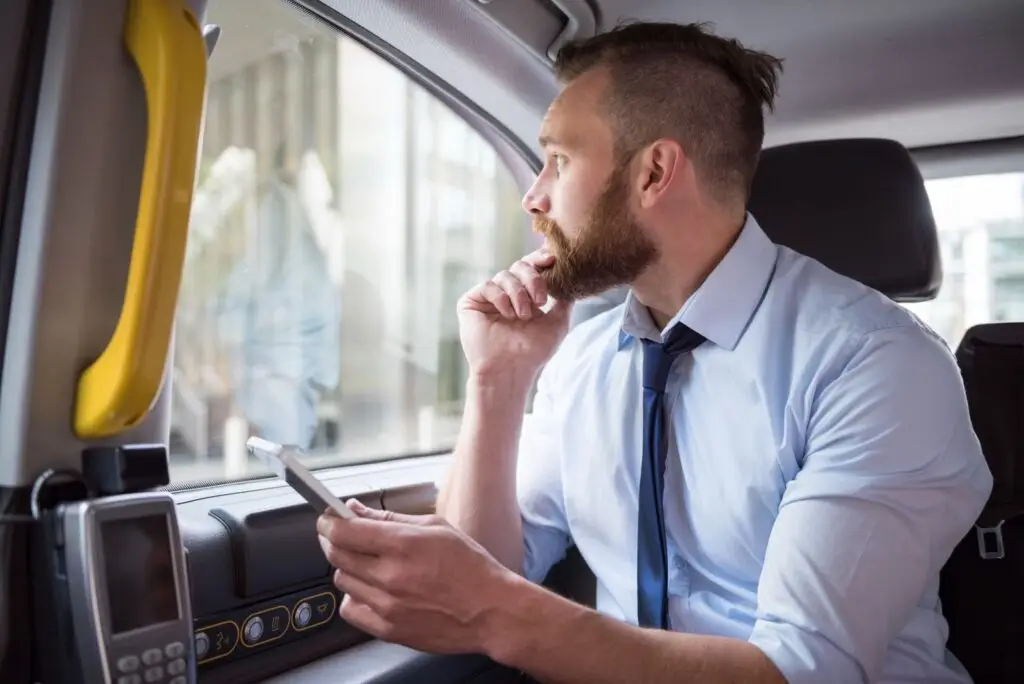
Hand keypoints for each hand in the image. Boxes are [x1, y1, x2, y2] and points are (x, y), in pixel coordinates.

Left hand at [317, 500, 514, 655]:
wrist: (491, 610)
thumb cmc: (470, 567)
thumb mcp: (436, 527)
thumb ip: (389, 517)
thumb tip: (355, 509)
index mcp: (404, 544)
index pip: (343, 531)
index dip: (328, 522)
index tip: (327, 519)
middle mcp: (391, 575)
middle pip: (336, 554)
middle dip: (333, 540)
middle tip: (342, 536)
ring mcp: (387, 605)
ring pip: (342, 580)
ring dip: (349, 568)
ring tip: (369, 564)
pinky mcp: (388, 629)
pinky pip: (350, 609)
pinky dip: (355, 597)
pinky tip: (372, 590)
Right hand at [458, 249, 571, 379]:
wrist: (510, 370)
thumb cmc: (533, 352)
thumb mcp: (557, 323)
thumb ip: (564, 301)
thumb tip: (570, 281)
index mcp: (524, 296)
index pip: (531, 269)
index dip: (539, 259)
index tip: (552, 258)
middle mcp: (505, 294)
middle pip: (519, 266)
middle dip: (533, 279)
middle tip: (540, 301)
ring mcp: (488, 298)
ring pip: (505, 275)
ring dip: (519, 294)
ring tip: (523, 317)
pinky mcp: (470, 303)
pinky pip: (488, 286)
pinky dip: (501, 299)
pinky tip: (508, 316)